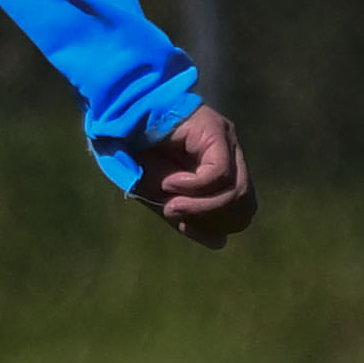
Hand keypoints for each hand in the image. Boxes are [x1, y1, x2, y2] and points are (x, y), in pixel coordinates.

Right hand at [132, 102, 254, 248]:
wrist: (117, 120)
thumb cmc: (135, 156)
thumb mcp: (162, 196)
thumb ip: (188, 217)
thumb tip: (220, 243)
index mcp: (222, 171)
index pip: (242, 209)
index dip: (218, 225)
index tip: (182, 224)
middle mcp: (231, 156)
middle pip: (246, 203)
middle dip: (213, 218)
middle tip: (178, 216)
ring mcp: (227, 142)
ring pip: (235, 190)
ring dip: (201, 206)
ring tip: (171, 206)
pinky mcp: (216, 132)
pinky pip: (217, 173)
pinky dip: (193, 186)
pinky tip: (170, 183)